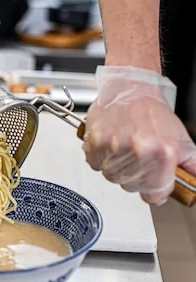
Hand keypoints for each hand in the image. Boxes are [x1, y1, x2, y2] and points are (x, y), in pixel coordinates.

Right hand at [83, 66, 195, 203]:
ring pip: (111, 177)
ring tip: (123, 148)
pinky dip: (100, 157)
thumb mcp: (181, 139)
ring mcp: (115, 146)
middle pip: (131, 187)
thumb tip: (194, 183)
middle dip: (134, 176)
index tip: (152, 183)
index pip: (154, 195)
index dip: (153, 191)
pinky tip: (110, 144)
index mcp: (163, 153)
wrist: (131, 86)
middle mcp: (139, 150)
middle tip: (137, 156)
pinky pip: (95, 164)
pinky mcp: (96, 141)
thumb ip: (191, 165)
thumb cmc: (153, 111)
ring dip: (116, 167)